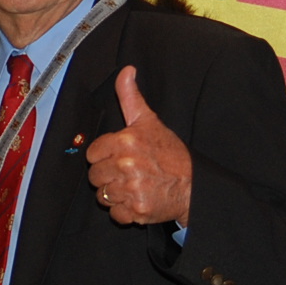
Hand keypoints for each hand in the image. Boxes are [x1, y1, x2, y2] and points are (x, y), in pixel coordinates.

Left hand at [85, 66, 191, 226]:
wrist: (193, 186)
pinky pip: (115, 213)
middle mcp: (126, 164)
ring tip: (133, 186)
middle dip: (108, 176)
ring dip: (115, 194)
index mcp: (126, 141)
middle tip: (127, 173)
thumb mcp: (149, 121)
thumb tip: (126, 71)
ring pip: (103, 195)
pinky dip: (124, 211)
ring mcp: (132, 188)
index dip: (104, 156)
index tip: (118, 157)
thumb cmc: (170, 154)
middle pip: (95, 176)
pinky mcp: (137, 209)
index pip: (93, 153)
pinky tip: (137, 200)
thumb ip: (130, 97)